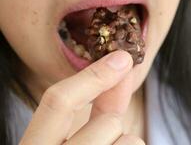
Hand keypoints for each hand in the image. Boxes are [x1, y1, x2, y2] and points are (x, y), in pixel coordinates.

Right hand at [19, 50, 144, 144]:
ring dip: (123, 144)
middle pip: (106, 123)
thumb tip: (120, 72)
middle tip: (99, 140)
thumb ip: (95, 108)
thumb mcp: (72, 138)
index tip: (122, 58)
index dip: (94, 75)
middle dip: (113, 125)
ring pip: (129, 140)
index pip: (57, 102)